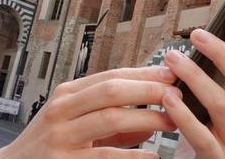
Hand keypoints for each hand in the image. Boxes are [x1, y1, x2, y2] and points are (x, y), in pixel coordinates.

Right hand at [0, 66, 178, 156]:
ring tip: (173, 120)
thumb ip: (110, 119)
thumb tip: (151, 118)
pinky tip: (152, 156)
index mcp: (66, 94)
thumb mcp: (74, 123)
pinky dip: (132, 156)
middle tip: (177, 93)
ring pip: (110, 118)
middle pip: (111, 90)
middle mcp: (62, 110)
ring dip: (147, 118)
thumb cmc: (47, 145)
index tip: (171, 73)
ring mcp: (61, 136)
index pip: (110, 76)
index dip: (142, 73)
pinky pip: (104, 156)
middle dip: (148, 89)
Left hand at [163, 7, 224, 158]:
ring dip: (195, 78)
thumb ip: (222, 62)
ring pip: (221, 105)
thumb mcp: (214, 93)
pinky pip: (201, 135)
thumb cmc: (204, 127)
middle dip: (221, 54)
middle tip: (196, 35)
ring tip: (173, 60)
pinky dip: (184, 115)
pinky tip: (169, 98)